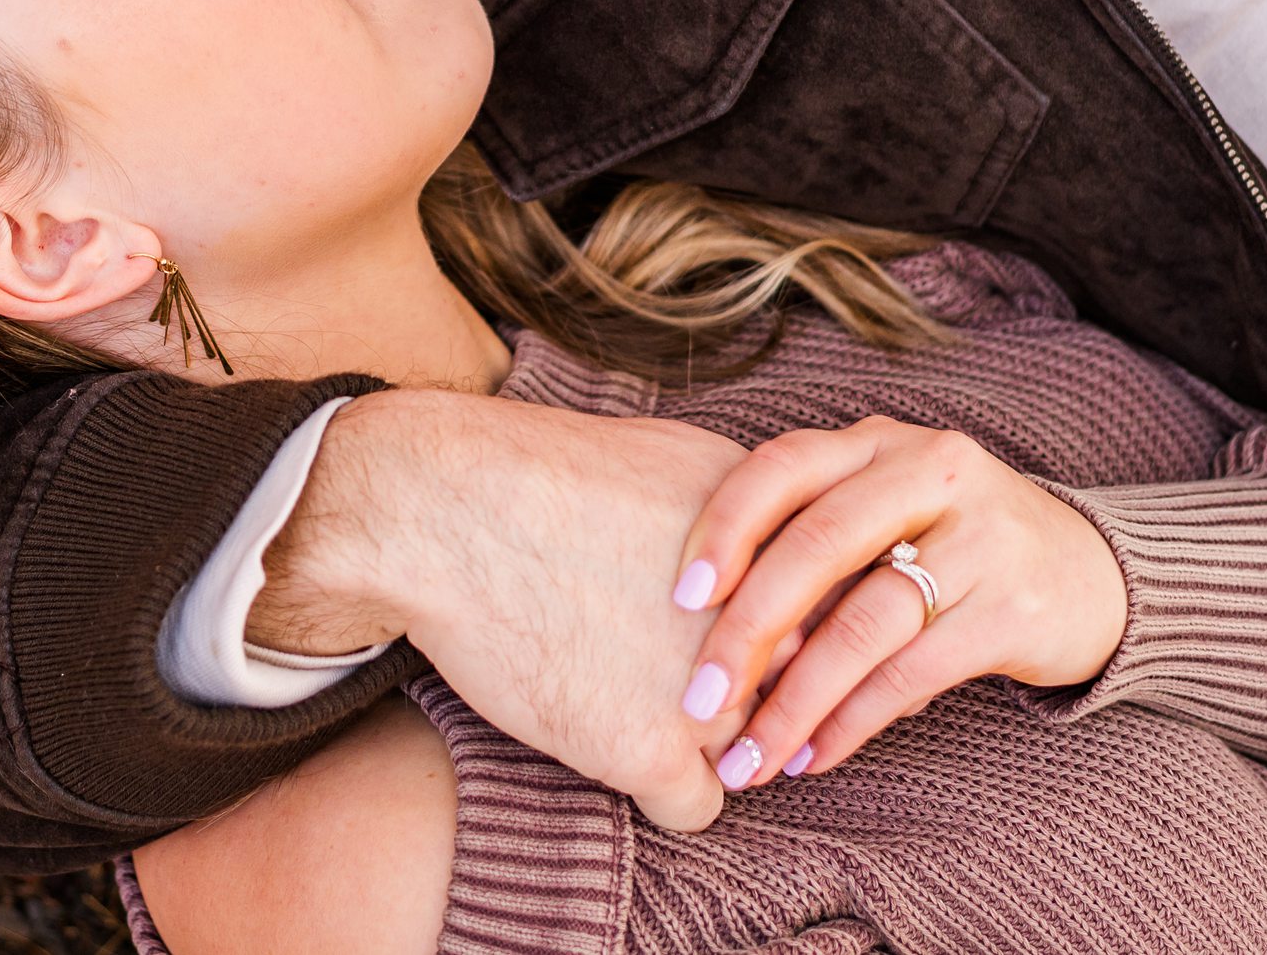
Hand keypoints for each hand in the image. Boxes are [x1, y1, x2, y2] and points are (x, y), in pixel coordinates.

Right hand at [252, 388, 748, 830]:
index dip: (780, 630)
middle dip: (751, 687)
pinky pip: (696, 805)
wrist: (440, 514)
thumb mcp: (681, 460)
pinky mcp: (648, 751)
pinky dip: (660, 788)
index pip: (826, 620)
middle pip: (795, 688)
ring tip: (635, 695)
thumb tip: (787, 559)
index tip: (734, 631)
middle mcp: (762, 622)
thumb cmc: (542, 475)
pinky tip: (615, 740)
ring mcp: (709, 692)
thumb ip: (754, 520)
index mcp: (777, 549)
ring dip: (706, 739)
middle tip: (683, 669)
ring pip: (751, 751)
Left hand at [669, 416, 1127, 786]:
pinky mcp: (1015, 609)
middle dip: (746, 633)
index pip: (781, 469)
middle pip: (817, 548)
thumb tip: (696, 619)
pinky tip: (815, 754)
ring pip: (864, 623)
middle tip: (696, 702)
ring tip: (751, 758)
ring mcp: (980, 539)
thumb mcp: (886, 511)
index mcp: (879, 444)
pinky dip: (854, 720)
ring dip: (796, 701)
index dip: (723, 530)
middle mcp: (930, 474)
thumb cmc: (949, 546)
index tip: (676, 598)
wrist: (1093, 573)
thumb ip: (810, 535)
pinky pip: (913, 672)